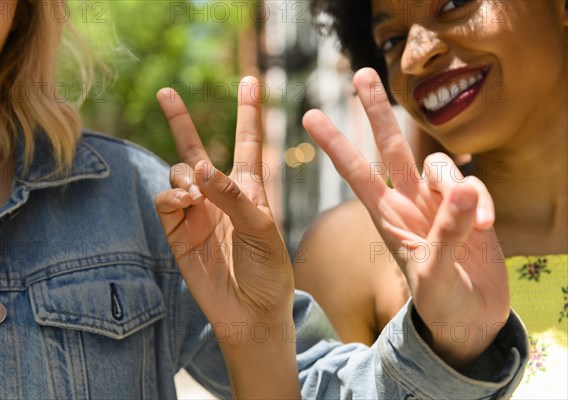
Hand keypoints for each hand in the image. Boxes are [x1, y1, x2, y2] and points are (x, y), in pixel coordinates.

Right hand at [155, 77, 298, 397]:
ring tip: (195, 193)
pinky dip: (171, 197)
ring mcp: (197, 212)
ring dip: (183, 175)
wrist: (251, 311)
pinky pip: (165, 202)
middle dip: (180, 119)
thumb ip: (233, 196)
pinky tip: (185, 204)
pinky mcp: (178, 232)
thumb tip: (200, 167)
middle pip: (196, 148)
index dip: (247, 112)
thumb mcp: (262, 228)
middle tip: (166, 92)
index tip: (250, 81)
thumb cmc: (268, 269)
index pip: (247, 142)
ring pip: (177, 174)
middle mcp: (219, 195)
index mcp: (249, 188)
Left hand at [303, 68, 509, 370]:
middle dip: (378, 112)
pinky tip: (485, 226)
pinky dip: (481, 201)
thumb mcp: (432, 276)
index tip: (309, 116)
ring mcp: (438, 203)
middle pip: (391, 147)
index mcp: (386, 217)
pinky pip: (473, 184)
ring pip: (439, 165)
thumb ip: (447, 235)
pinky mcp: (468, 206)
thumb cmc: (439, 304)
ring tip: (474, 224)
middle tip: (362, 75)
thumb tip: (460, 193)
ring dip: (456, 185)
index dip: (335, 144)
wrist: (469, 320)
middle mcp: (409, 202)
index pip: (356, 172)